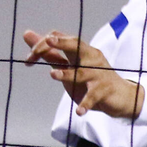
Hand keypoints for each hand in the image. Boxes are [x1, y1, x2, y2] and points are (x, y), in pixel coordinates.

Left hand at [23, 29, 143, 118]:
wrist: (119, 95)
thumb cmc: (90, 78)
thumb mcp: (68, 65)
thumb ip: (48, 52)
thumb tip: (26, 34)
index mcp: (80, 50)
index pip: (60, 38)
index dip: (42, 45)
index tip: (28, 60)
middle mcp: (90, 58)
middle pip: (76, 45)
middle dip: (61, 43)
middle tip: (47, 42)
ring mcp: (98, 73)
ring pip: (83, 71)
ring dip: (68, 73)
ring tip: (53, 75)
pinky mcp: (104, 90)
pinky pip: (93, 96)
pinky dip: (86, 103)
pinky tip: (79, 112)